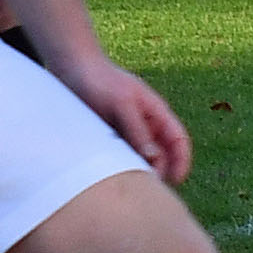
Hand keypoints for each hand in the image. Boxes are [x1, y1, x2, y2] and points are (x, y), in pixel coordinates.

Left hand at [61, 47, 194, 184]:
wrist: (71, 67)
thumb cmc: (99, 80)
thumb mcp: (121, 103)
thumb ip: (137, 129)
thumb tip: (154, 158)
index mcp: (156, 112)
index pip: (178, 139)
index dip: (182, 160)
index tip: (176, 180)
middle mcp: (145, 124)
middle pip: (161, 155)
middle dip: (158, 171)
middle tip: (143, 185)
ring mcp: (127, 131)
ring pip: (140, 159)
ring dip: (136, 170)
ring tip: (124, 181)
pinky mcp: (109, 136)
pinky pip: (119, 156)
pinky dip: (118, 166)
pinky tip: (106, 174)